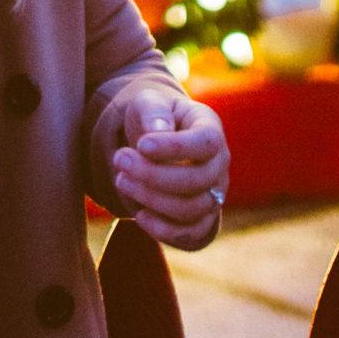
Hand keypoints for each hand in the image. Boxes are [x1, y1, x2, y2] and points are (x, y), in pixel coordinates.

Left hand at [110, 83, 229, 249]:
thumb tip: (157, 131)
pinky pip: (193, 235)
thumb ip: (153, 111)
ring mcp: (214, 194)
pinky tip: (139, 214)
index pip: (205, 142)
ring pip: (192, 209)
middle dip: (153, 175)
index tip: (141, 144)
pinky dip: (165, 230)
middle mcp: (219, 164)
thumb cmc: (153, 118)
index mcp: (210, 128)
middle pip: (198, 180)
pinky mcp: (203, 220)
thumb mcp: (148, 102)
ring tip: (121, 180)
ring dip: (153, 199)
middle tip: (120, 160)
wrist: (153, 141)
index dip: (175, 147)